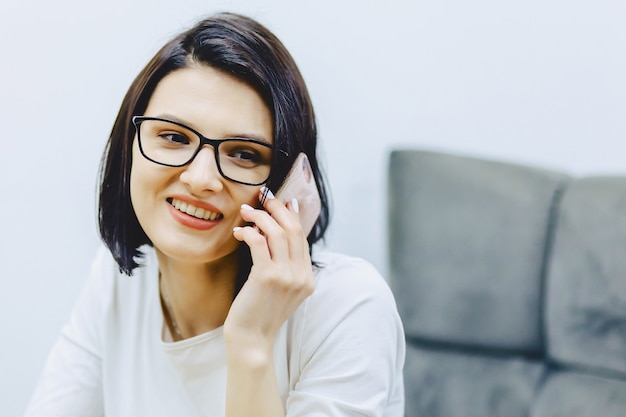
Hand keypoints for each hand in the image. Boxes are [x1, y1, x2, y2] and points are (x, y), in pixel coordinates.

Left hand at [225, 188, 314, 352]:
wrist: (251, 341)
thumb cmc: (259, 314)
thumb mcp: (280, 290)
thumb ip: (285, 266)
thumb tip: (275, 235)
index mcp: (308, 279)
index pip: (302, 238)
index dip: (291, 215)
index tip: (281, 201)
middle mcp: (301, 276)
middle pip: (294, 229)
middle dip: (277, 208)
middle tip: (263, 198)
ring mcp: (287, 277)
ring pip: (278, 232)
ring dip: (261, 217)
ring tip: (246, 211)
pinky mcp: (267, 277)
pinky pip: (260, 243)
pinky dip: (250, 232)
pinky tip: (240, 231)